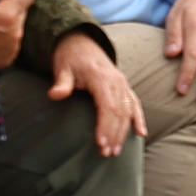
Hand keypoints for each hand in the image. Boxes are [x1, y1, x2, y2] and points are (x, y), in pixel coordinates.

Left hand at [47, 32, 146, 155]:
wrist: (81, 42)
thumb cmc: (70, 57)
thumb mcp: (63, 67)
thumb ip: (61, 83)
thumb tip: (54, 95)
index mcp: (102, 77)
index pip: (107, 105)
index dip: (106, 125)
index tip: (101, 142)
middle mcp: (117, 81)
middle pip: (120, 111)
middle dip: (115, 134)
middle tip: (107, 153)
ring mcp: (123, 83)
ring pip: (128, 110)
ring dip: (124, 131)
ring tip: (116, 151)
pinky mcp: (124, 86)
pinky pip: (135, 103)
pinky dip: (139, 118)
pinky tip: (141, 133)